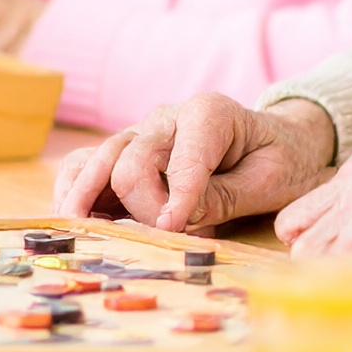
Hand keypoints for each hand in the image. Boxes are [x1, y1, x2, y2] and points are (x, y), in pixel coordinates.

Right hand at [54, 94, 336, 230]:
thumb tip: (173, 219)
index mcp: (208, 114)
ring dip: (85, 193)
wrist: (280, 142)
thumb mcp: (269, 180)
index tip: (172, 230)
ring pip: (100, 156)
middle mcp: (168, 118)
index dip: (174, 198)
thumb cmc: (279, 160)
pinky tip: (70, 216)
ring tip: (73, 226)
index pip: (180, 159)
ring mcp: (143, 133)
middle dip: (142, 205)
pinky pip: (88, 162)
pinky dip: (75, 187)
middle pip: (132, 159)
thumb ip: (222, 197)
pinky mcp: (129, 151)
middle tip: (162, 237)